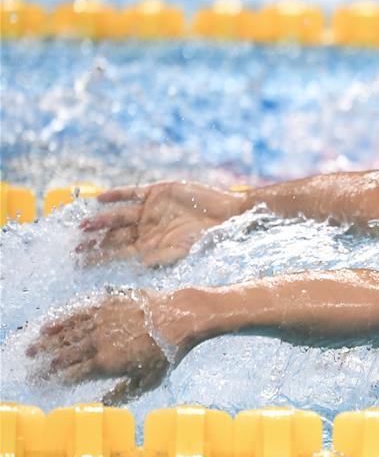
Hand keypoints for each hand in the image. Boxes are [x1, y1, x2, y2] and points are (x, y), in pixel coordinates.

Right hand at [26, 292, 172, 404]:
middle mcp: (98, 343)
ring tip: (31, 349)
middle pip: (63, 356)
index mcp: (106, 365)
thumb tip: (102, 406)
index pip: (71, 375)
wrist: (180, 317)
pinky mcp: (105, 305)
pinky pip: (77, 314)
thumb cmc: (167, 352)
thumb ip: (123, 394)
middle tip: (30, 368)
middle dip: (44, 364)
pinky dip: (60, 321)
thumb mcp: (148, 381)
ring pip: (65, 334)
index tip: (44, 383)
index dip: (54, 380)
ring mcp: (100, 322)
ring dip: (45, 343)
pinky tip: (48, 327)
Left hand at [78, 182, 247, 266]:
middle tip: (75, 245)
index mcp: (150, 246)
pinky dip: (116, 195)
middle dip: (94, 240)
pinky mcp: (158, 192)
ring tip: (84, 225)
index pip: (118, 253)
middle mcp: (146, 228)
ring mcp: (150, 210)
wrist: (227, 216)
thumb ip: (161, 257)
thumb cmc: (208, 239)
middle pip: (114, 235)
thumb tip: (139, 264)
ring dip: (101, 220)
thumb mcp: (184, 251)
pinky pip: (132, 192)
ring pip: (119, 215)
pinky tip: (100, 199)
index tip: (79, 263)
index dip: (99, 257)